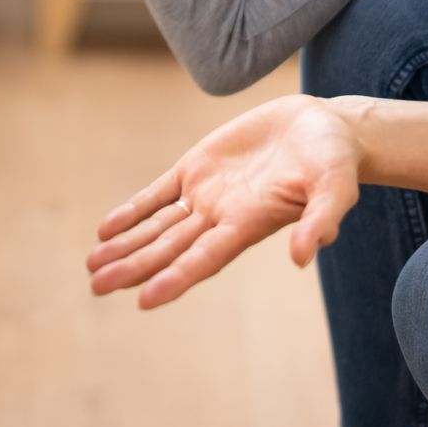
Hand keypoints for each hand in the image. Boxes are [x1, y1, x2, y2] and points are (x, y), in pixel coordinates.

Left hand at [86, 94, 361, 309]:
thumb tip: (303, 256)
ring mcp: (207, 192)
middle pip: (170, 248)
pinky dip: (134, 210)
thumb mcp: (336, 187)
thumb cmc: (334, 159)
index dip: (176, 278)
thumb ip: (321, 219)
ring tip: (92, 266)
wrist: (323, 126)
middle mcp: (222, 216)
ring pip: (158, 226)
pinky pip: (159, 193)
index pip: (205, 258)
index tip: (144, 300)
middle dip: (134, 267)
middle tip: (96, 287)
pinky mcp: (199, 166)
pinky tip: (106, 228)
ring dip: (126, 245)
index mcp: (250, 224)